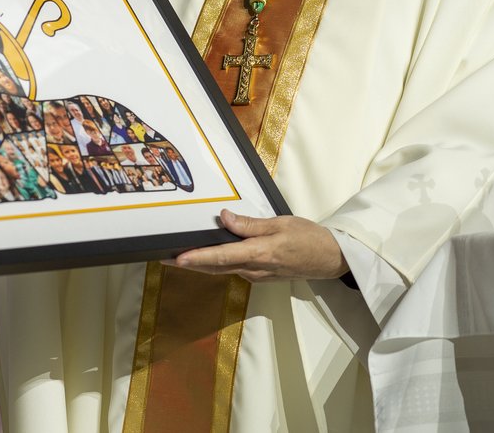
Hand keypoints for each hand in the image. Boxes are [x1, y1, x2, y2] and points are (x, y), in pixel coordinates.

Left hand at [171, 210, 345, 282]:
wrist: (330, 259)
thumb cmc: (309, 238)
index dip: (197, 258)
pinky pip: (234, 269)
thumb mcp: (281, 224)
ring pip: (223, 270)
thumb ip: (250, 224)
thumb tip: (225, 219)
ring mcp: (257, 275)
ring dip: (201, 264)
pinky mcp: (260, 275)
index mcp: (259, 254)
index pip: (221, 257)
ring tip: (179, 256)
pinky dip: (218, 263)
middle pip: (216, 267)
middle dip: (189, 263)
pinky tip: (209, 256)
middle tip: (164, 258)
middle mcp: (254, 269)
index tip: (177, 259)